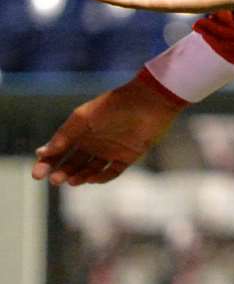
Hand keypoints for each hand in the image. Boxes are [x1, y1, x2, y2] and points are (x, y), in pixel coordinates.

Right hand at [33, 76, 182, 185]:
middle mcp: (93, 143)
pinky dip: (101, 177)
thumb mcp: (82, 119)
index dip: (47, 164)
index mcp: (79, 132)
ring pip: (90, 170)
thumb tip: (42, 153)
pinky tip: (91, 179)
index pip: (58, 152)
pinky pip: (112, 171)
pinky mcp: (127, 156)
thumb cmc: (111, 107)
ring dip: (79, 177)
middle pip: (72, 164)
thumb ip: (63, 135)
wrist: (147, 102)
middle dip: (62, 173)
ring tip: (72, 181)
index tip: (37, 174)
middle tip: (55, 180)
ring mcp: (110, 150)